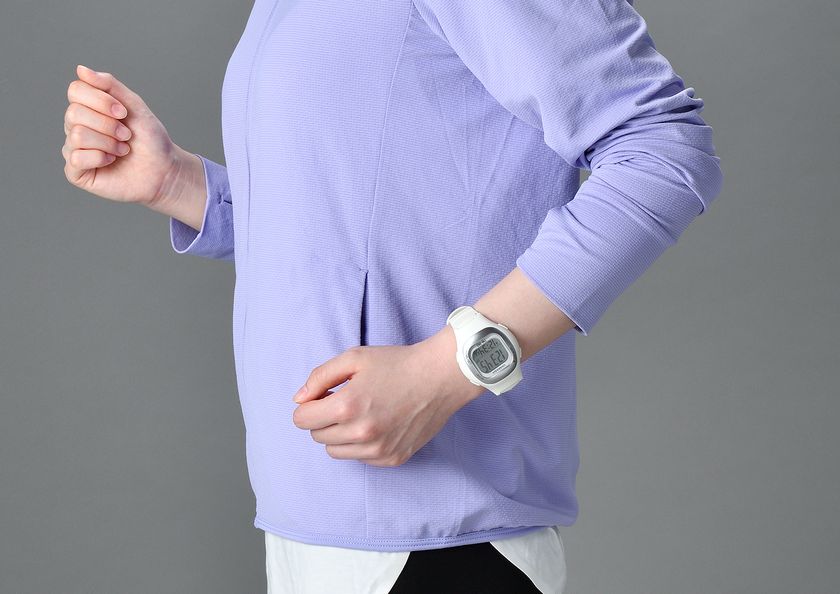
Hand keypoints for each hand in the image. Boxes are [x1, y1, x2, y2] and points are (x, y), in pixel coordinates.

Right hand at [62, 64, 194, 209]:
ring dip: (108, 143)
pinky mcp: (76, 172)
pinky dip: (100, 158)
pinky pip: (76, 158)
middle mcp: (76, 127)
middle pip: (74, 113)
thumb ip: (109, 85)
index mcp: (87, 108)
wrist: (163, 170)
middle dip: (108, 124)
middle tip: (126, 135)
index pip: (75, 90)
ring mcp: (74, 149)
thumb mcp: (133, 105)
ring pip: (77, 135)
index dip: (101, 100)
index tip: (123, 112)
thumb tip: (80, 69)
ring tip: (123, 149)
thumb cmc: (149, 139)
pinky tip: (112, 161)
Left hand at [291, 326, 485, 466]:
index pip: (302, 420)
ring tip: (360, 413)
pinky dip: (360, 444)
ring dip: (339, 434)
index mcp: (348, 406)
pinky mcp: (393, 458)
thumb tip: (299, 399)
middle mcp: (362, 433)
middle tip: (343, 401)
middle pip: (317, 436)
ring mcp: (379, 449)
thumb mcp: (354, 358)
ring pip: (336, 451)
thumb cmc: (397, 363)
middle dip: (323, 418)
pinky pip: (360, 458)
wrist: (440, 376)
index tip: (322, 397)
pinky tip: (377, 424)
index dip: (308, 406)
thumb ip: (320, 377)